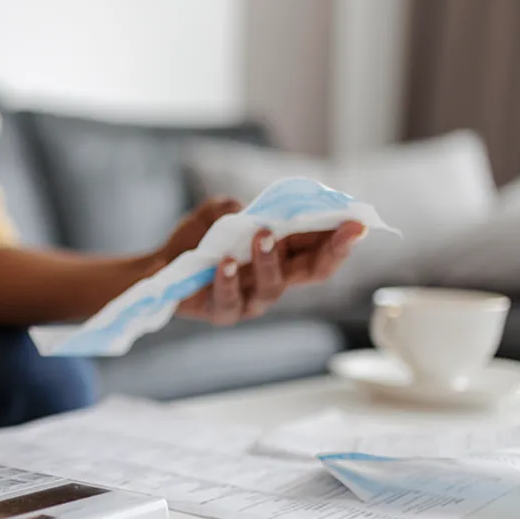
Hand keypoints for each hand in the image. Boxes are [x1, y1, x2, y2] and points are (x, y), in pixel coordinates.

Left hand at [158, 198, 365, 324]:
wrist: (160, 266)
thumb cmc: (197, 240)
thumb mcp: (216, 214)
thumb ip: (234, 208)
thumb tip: (246, 209)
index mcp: (282, 254)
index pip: (320, 248)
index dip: (342, 237)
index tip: (360, 222)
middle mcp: (273, 279)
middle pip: (312, 272)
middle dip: (332, 251)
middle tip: (346, 231)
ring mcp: (249, 299)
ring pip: (272, 287)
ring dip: (270, 259)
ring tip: (262, 235)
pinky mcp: (222, 311)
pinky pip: (230, 302)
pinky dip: (228, 282)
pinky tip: (224, 264)